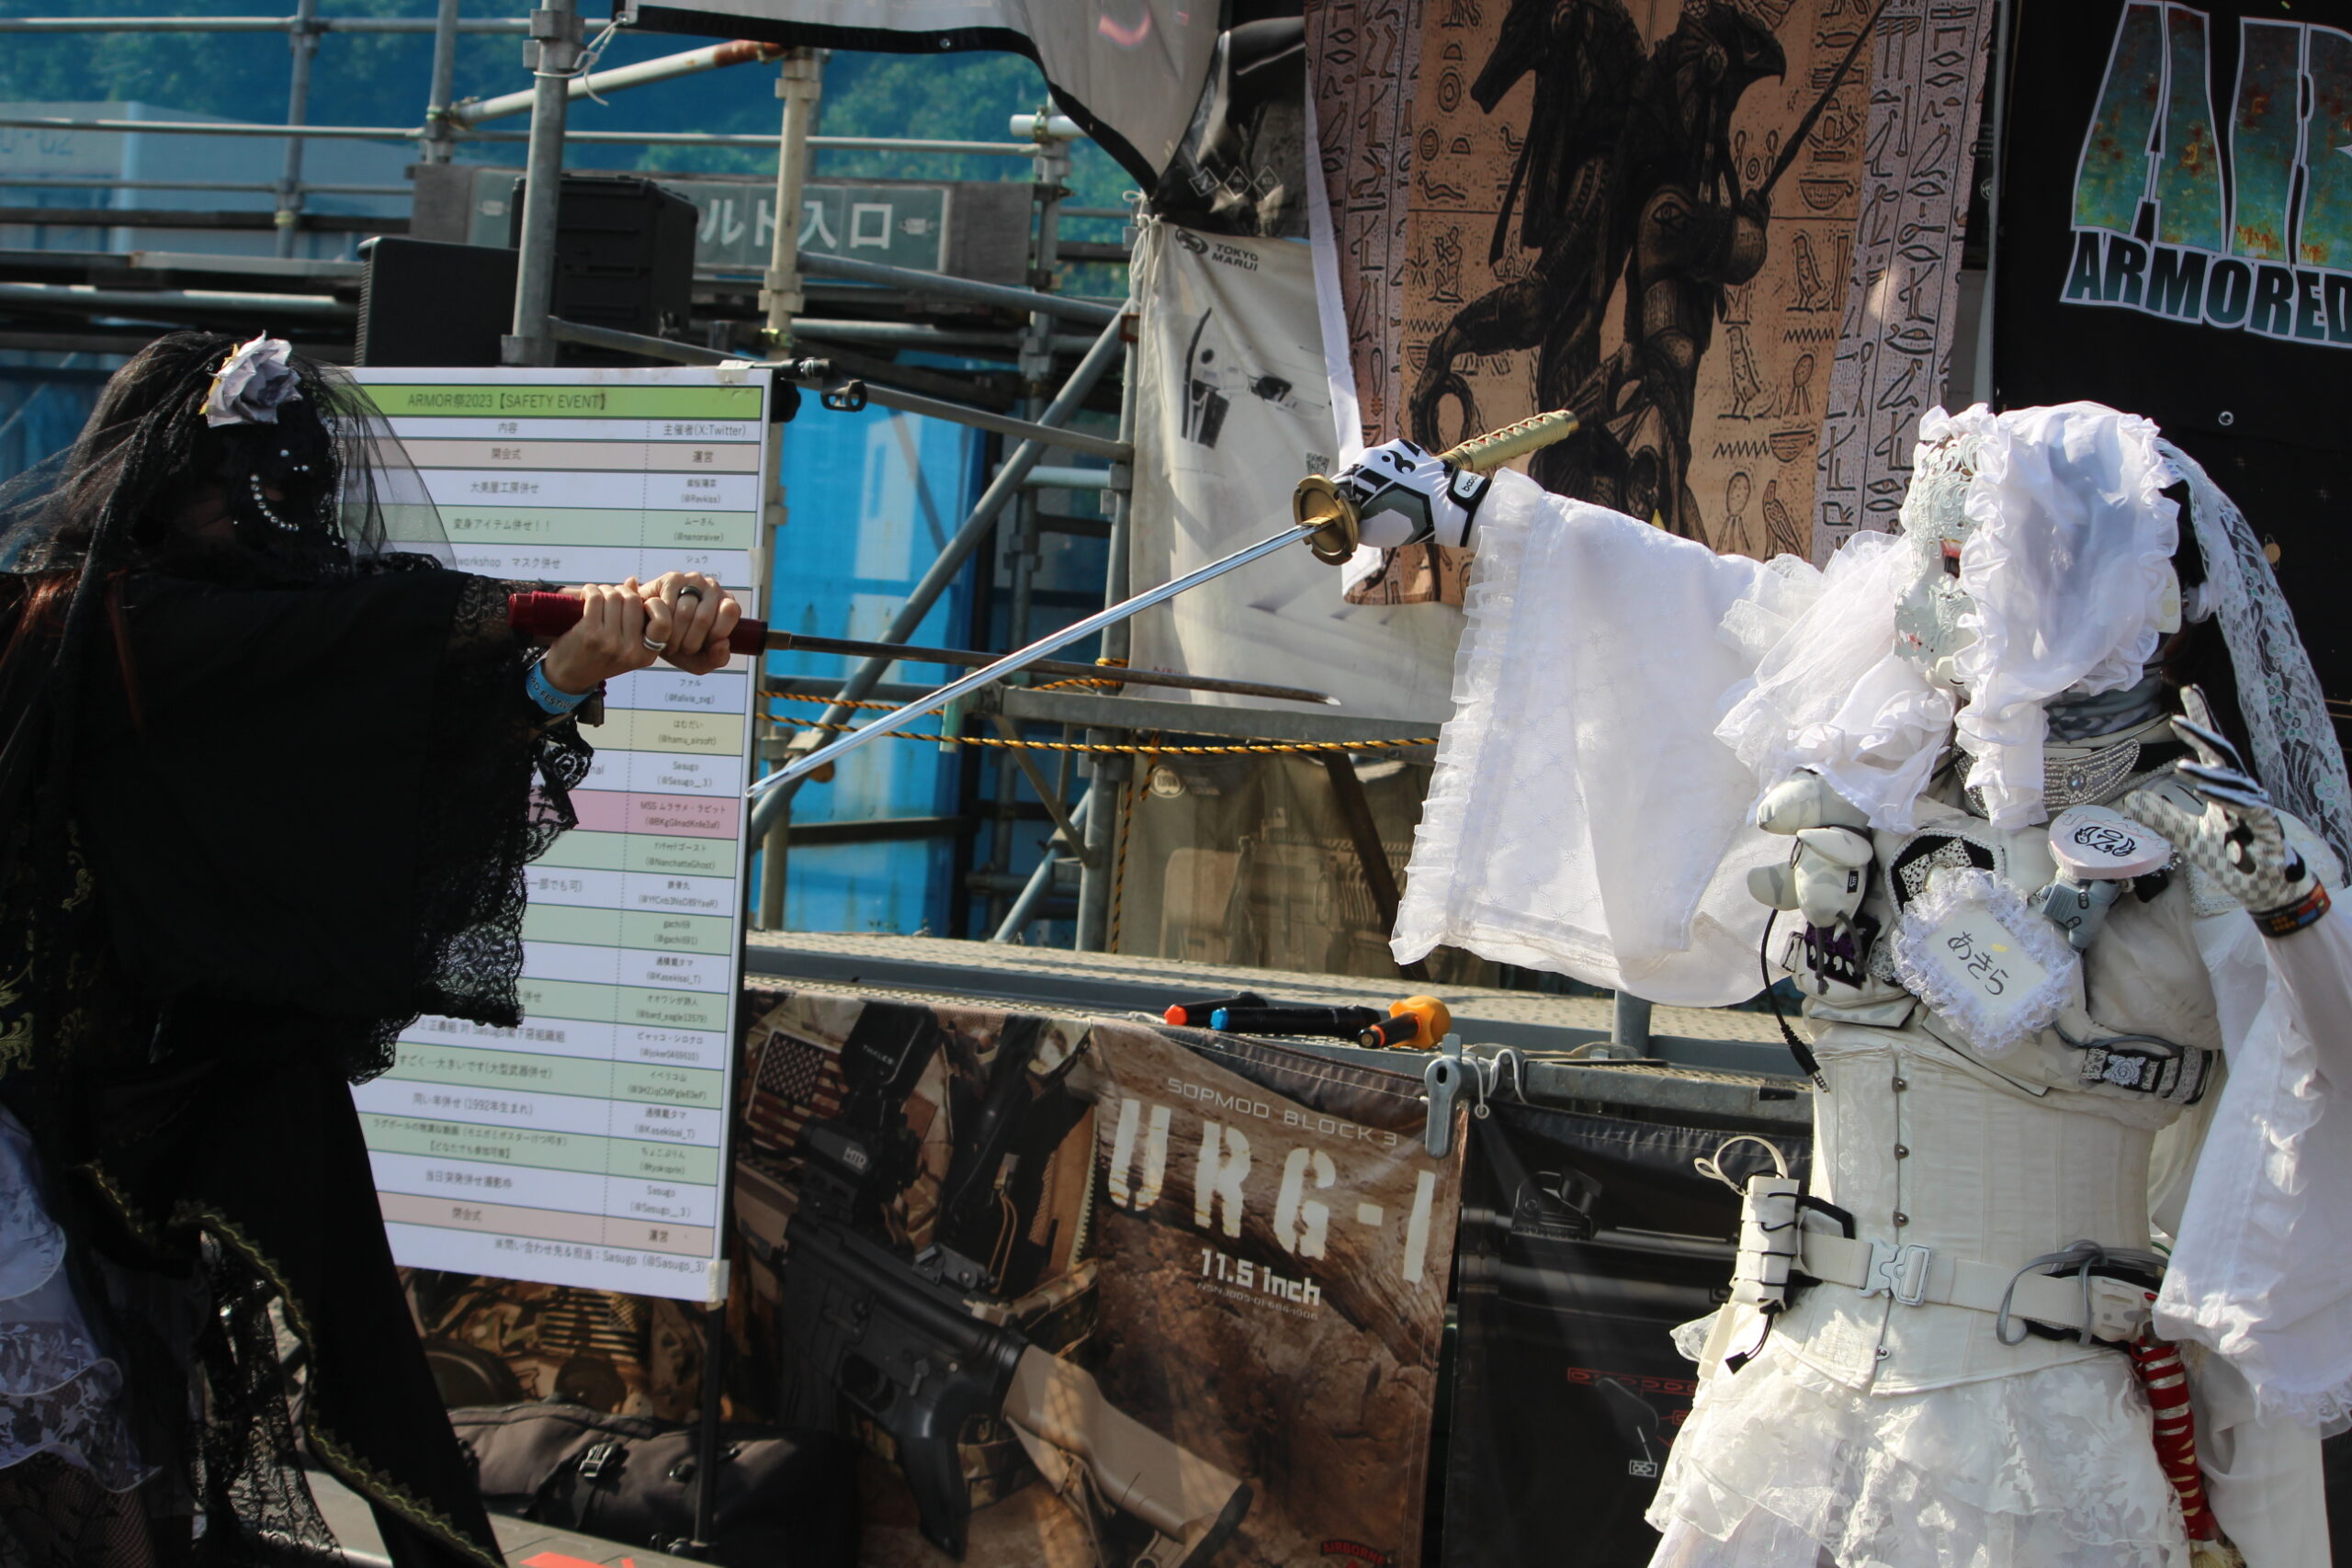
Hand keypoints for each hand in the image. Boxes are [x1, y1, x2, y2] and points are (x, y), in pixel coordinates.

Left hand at [539, 583, 661, 693]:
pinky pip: (596, 598)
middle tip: (610, 594)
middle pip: (634, 601)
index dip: (652, 604)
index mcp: (646, 655)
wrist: (568, 677)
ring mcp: (611, 642)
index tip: (637, 602)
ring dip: (604, 589)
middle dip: (621, 591)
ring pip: (614, 596)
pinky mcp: (590, 634)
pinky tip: (587, 595)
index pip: (663, 622)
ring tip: (597, 595)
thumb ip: (633, 617)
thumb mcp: (625, 646)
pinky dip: (590, 590)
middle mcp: (631, 650)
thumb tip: (632, 581)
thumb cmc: (598, 657)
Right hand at [635, 570, 740, 675]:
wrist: (650, 630)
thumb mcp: (700, 660)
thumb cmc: (680, 644)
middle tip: (680, 648)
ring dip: (673, 635)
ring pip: (685, 612)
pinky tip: (658, 628)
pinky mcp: (672, 579)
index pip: (730, 613)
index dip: (714, 635)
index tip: (701, 646)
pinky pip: (667, 604)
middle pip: (704, 618)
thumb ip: (717, 658)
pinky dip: (661, 623)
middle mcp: (713, 588)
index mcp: (726, 604)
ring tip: (668, 641)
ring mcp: (692, 580)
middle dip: (689, 642)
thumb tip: (722, 643)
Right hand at [1335, 438, 1489, 549]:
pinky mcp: (1410, 448)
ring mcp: (1391, 448)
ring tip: (1393, 499)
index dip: (1341, 503)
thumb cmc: (1407, 521)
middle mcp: (1370, 454)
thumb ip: (1351, 524)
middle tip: (1371, 509)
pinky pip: (1395, 461)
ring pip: (1376, 466)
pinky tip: (1407, 488)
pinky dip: (1397, 472)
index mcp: (1356, 474)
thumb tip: (1345, 522)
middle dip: (1361, 490)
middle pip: (1356, 474)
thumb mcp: (1370, 533)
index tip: (1348, 514)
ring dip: (1380, 480)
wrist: (1448, 507)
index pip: (1337, 488)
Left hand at [2124, 685, 2317, 921]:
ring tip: (2180, 766)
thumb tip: (2130, 800)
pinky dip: (2225, 798)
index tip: (2187, 691)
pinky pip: (2247, 806)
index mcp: (2225, 787)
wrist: (2263, 887)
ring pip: (2232, 781)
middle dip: (2204, 732)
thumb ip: (2162, 817)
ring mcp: (2257, 806)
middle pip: (2223, 753)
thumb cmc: (2232, 857)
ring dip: (2206, 773)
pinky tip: (2205, 791)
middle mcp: (2242, 790)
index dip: (2200, 720)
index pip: (2210, 748)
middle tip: (2178, 716)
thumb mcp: (2187, 837)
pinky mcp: (2267, 825)